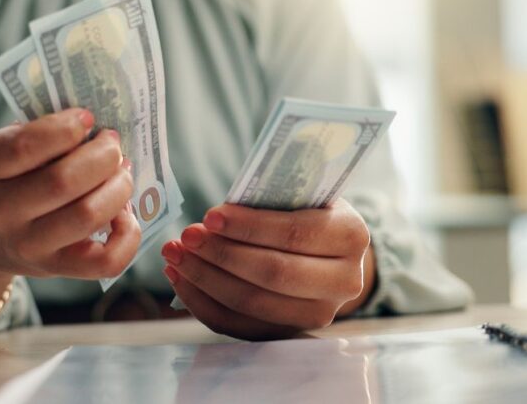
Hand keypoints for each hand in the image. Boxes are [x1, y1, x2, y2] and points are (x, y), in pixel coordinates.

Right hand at [0, 108, 140, 313]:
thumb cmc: (6, 178)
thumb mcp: (3, 146)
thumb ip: (41, 131)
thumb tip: (99, 128)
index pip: (24, 146)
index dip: (66, 128)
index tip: (87, 117)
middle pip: (64, 181)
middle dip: (103, 155)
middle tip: (113, 144)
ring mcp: (27, 245)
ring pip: (88, 215)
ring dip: (119, 187)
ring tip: (122, 173)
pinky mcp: (56, 269)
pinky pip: (106, 261)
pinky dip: (128, 234)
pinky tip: (124, 212)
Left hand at [161, 199, 374, 340]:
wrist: (328, 251)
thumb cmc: (305, 211)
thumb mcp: (302, 194)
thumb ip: (272, 198)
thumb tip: (216, 216)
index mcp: (350, 236)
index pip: (295, 234)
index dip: (250, 227)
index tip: (210, 216)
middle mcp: (344, 282)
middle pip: (274, 274)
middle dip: (222, 254)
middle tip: (186, 237)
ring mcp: (319, 314)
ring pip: (252, 303)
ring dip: (205, 279)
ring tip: (175, 255)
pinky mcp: (289, 333)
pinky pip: (238, 325)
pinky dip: (203, 302)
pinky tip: (181, 278)